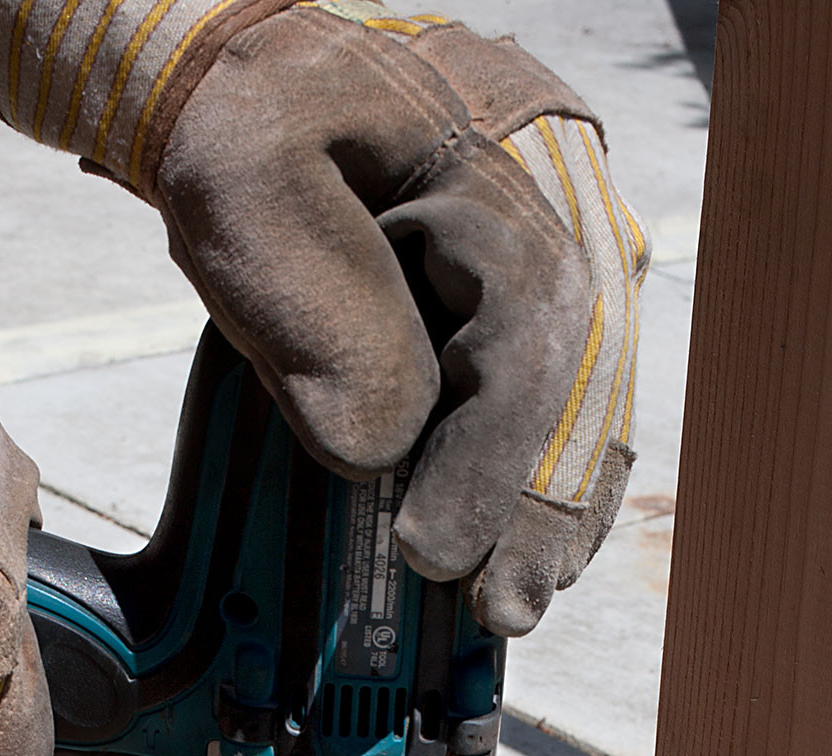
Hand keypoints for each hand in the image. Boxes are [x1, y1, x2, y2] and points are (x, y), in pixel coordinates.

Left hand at [0, 0, 647, 634]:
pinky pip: (562, 387)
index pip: (531, 337)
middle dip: (540, 508)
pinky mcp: (528, 279)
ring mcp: (560, 232)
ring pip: (588, 390)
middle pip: (583, 376)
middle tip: (499, 608)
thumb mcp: (250, 188)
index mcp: (505, 165)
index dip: (493, 464)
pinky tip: (526, 541)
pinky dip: (544, 469)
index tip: (437, 555)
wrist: (242, 71)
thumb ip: (317, 313)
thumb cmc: (242, 121)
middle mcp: (561, 196)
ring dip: (557, 504)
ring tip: (518, 597)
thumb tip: (377, 453)